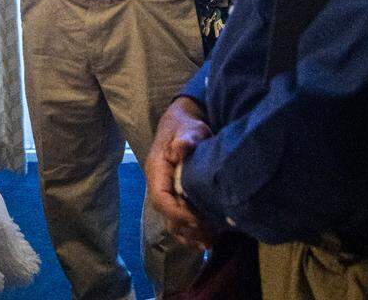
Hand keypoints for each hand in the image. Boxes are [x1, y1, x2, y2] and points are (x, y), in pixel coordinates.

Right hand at [146, 96, 215, 248]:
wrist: (182, 126)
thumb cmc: (186, 128)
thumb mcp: (188, 129)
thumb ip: (185, 139)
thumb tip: (180, 148)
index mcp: (156, 169)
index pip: (160, 197)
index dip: (177, 212)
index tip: (198, 220)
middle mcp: (157, 184)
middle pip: (166, 214)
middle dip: (186, 227)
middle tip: (210, 234)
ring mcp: (164, 192)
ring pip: (170, 221)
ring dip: (188, 234)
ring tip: (210, 241)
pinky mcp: (173, 197)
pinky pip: (176, 220)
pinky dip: (189, 233)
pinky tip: (205, 241)